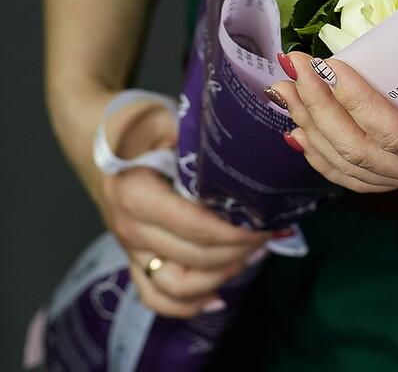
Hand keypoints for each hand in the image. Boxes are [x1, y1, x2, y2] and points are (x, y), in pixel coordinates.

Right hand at [82, 95, 270, 317]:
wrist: (99, 135)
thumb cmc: (136, 124)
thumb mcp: (163, 119)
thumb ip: (194, 137)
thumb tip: (243, 146)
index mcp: (137, 195)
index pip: (195, 227)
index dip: (235, 231)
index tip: (267, 221)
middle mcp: (130, 228)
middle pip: (193, 257)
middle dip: (238, 250)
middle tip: (272, 232)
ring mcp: (130, 248)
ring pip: (175, 285)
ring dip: (218, 277)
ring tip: (253, 255)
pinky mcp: (133, 257)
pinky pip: (154, 295)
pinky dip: (185, 305)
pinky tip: (217, 298)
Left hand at [270, 53, 397, 192]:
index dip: (361, 106)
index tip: (332, 65)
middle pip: (363, 154)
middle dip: (321, 111)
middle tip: (293, 67)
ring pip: (350, 166)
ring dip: (311, 128)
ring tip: (283, 89)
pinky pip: (356, 170)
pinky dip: (321, 150)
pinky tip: (297, 128)